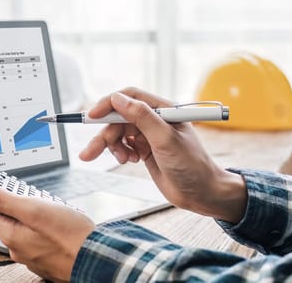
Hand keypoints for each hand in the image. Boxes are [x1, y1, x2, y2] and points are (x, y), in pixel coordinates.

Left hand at [0, 183, 94, 281]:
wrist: (99, 260)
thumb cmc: (72, 236)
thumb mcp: (35, 209)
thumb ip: (4, 200)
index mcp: (11, 235)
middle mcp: (17, 249)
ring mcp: (31, 256)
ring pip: (17, 230)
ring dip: (17, 216)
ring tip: (27, 201)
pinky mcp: (45, 259)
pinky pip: (32, 239)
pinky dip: (33, 227)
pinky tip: (46, 222)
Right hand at [79, 87, 246, 222]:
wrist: (202, 194)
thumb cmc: (192, 166)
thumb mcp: (165, 139)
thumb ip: (142, 117)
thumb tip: (118, 99)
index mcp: (164, 109)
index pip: (130, 97)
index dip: (108, 104)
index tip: (92, 116)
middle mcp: (155, 119)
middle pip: (119, 118)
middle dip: (104, 135)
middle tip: (90, 152)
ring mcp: (149, 134)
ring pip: (118, 133)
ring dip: (113, 146)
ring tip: (122, 160)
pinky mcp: (144, 149)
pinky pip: (123, 145)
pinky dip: (121, 153)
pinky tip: (130, 161)